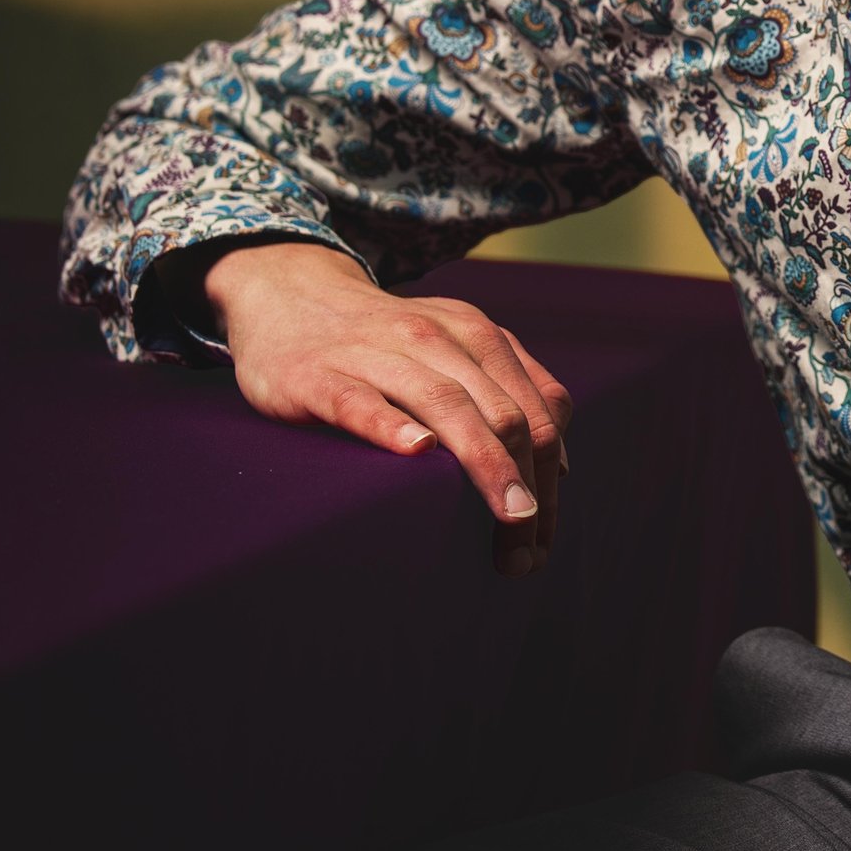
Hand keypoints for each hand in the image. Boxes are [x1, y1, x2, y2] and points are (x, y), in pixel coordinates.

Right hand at [203, 241, 569, 574]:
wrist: (293, 296)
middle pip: (502, 414)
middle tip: (526, 554)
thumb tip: (557, 468)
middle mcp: (436, 339)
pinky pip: (362, 401)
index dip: (549, 475)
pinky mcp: (321, 376)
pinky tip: (417, 452)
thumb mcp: (456, 348)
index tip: (543, 535)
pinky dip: (392, 424)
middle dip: (524, 487)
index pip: (536, 409)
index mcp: (477, 335)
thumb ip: (509, 393)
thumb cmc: (385, 341)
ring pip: (445, 405)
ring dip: (484, 464)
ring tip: (508, 515)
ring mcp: (377, 354)